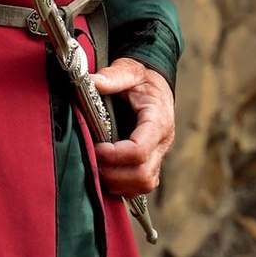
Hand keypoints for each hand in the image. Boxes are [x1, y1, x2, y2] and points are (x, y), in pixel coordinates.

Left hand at [89, 58, 173, 197]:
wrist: (157, 86)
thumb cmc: (143, 80)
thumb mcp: (130, 70)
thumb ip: (113, 76)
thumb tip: (92, 81)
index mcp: (158, 121)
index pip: (140, 150)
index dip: (115, 155)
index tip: (96, 147)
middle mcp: (162, 142)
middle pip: (143, 174)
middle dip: (114, 174)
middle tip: (93, 161)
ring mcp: (159, 155)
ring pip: (145, 184)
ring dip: (119, 183)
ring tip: (99, 170)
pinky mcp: (153, 162)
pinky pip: (143, 185)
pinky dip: (124, 186)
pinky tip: (108, 174)